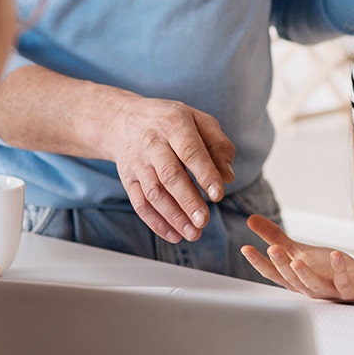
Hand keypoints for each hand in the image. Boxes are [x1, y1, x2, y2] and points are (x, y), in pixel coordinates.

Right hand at [108, 95, 234, 243]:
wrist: (125, 119)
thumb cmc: (171, 122)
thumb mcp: (199, 121)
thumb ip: (218, 146)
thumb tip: (228, 177)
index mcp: (174, 124)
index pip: (190, 150)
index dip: (204, 173)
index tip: (218, 195)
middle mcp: (152, 143)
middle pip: (169, 175)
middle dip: (187, 201)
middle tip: (204, 221)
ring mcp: (137, 162)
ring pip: (153, 193)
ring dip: (173, 216)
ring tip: (194, 233)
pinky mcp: (128, 179)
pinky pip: (139, 203)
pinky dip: (156, 222)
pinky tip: (174, 235)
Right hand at [240, 215, 353, 304]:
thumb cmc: (325, 270)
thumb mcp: (297, 251)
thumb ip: (274, 237)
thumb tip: (251, 219)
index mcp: (293, 279)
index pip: (272, 273)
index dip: (258, 262)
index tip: (245, 248)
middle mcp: (307, 287)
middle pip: (290, 278)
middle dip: (281, 265)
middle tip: (272, 249)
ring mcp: (327, 290)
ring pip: (312, 284)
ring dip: (304, 273)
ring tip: (296, 261)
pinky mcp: (347, 289)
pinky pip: (342, 281)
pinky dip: (339, 269)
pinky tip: (335, 255)